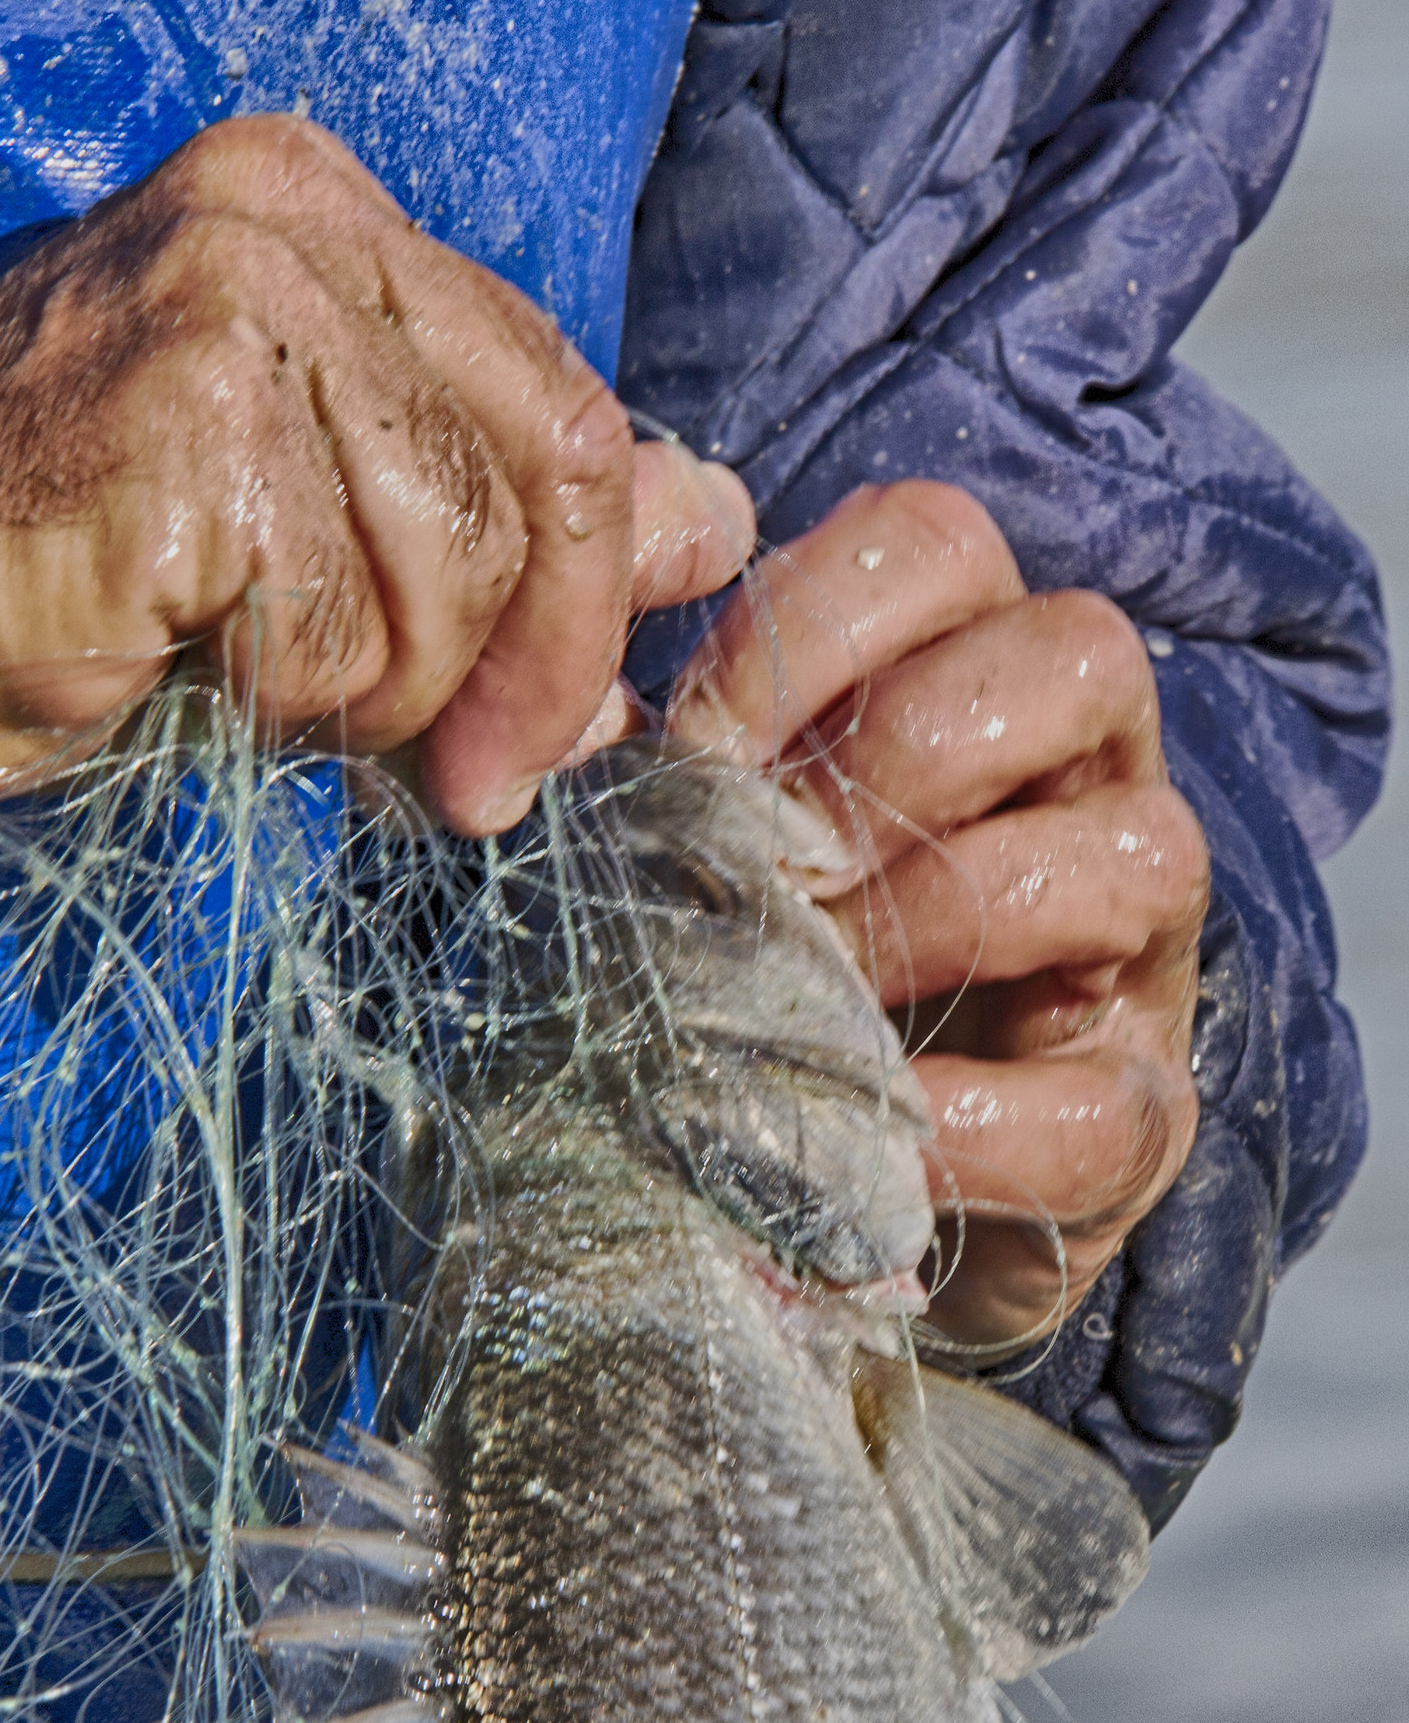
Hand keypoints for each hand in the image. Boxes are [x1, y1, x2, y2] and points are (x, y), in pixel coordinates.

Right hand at [0, 114, 752, 832]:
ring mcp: (238, 304)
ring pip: (457, 560)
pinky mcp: (192, 425)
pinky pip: (342, 625)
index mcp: (336, 217)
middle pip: (552, 466)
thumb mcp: (333, 529)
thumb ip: (515, 515)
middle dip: (537, 665)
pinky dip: (295, 704)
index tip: (563, 723)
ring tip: (278, 698)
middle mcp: (293, 222)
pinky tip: (202, 679)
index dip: (587, 589)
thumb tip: (717, 529)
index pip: (563, 399)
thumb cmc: (97, 569)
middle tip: (481, 786)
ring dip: (391, 694)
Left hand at [669, 481, 1209, 1350]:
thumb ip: (669, 767)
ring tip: (821, 982)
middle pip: (1078, 654)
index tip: (700, 738)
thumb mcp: (713, 840)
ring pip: (1148, 847)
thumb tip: (573, 719)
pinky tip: (868, 1129)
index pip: (943, 543)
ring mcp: (1144, 945)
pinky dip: (973, 1122)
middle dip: (900, 750)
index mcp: (973, 665)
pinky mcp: (1141, 1112)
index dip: (814, 614)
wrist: (840, 1179)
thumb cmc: (761, 961)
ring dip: (954, 908)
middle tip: (773, 862)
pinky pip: (1105, 1103)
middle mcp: (1090, 772)